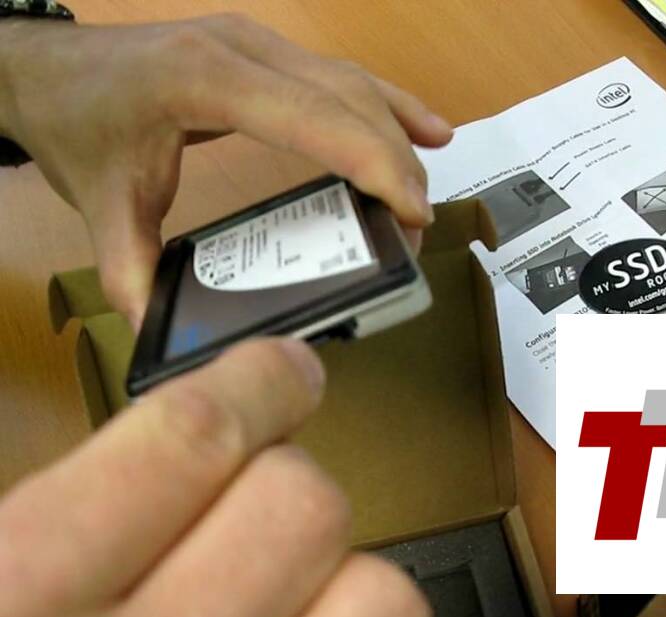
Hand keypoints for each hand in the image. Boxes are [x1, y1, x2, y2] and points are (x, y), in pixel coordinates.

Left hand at [0, 15, 451, 329]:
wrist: (50, 71)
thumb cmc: (78, 121)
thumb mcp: (101, 200)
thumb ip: (131, 270)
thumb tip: (160, 333)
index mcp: (204, 79)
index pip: (314, 116)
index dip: (374, 160)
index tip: (410, 210)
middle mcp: (243, 49)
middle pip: (348, 97)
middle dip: (395, 160)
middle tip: (416, 225)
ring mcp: (258, 45)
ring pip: (353, 82)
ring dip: (398, 133)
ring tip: (424, 190)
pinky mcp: (266, 54)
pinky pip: (341, 75)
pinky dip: (389, 102)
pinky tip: (426, 125)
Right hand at [0, 338, 429, 616]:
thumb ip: (60, 516)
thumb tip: (187, 440)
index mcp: (17, 596)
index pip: (191, 439)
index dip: (256, 383)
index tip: (286, 369)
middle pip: (303, 505)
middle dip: (287, 485)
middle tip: (255, 506)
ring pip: (380, 599)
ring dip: (347, 579)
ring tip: (290, 598)